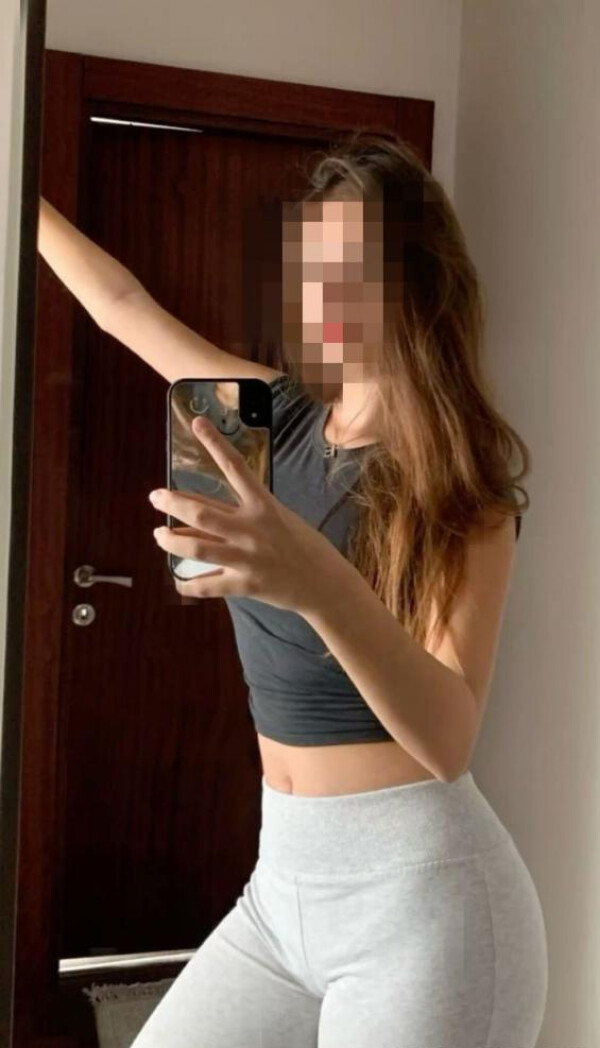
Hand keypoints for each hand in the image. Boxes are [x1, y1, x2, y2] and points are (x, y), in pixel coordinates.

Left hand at [149, 414, 350, 615]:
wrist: (324, 584)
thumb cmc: (304, 546)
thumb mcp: (279, 519)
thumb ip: (240, 516)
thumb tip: (195, 520)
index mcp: (264, 506)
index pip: (235, 467)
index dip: (214, 443)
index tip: (197, 422)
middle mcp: (252, 529)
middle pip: (201, 513)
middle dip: (173, 503)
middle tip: (156, 497)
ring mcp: (246, 559)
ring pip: (196, 548)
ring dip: (171, 541)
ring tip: (159, 534)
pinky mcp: (244, 585)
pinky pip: (206, 586)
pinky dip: (187, 584)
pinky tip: (176, 580)